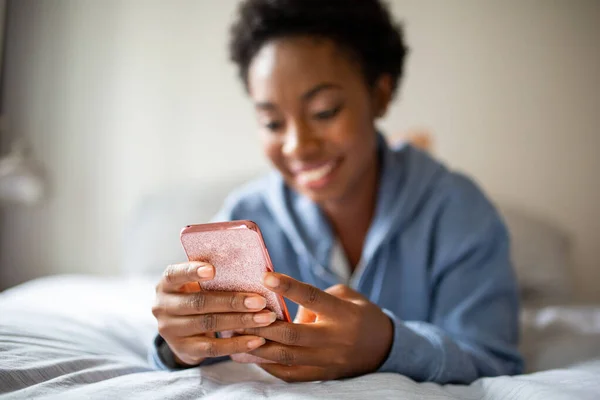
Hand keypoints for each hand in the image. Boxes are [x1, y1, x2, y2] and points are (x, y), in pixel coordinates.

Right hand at [152, 262, 275, 365]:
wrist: (180, 330)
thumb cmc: (196, 295)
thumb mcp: (194, 284)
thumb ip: (211, 275)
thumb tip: (249, 267)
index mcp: (167, 284)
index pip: (175, 274)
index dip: (192, 271)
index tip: (213, 270)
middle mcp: (163, 306)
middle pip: (200, 302)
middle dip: (233, 301)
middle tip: (260, 301)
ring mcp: (171, 330)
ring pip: (209, 324)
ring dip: (241, 321)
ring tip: (265, 318)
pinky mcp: (183, 349)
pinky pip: (213, 349)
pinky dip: (237, 344)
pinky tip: (257, 340)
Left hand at [235, 273, 392, 381]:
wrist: (383, 348)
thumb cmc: (359, 313)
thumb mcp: (345, 296)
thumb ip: (315, 298)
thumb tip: (283, 303)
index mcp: (343, 314)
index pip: (313, 298)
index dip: (289, 288)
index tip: (266, 277)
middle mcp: (335, 339)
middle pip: (293, 333)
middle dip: (262, 324)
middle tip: (237, 314)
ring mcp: (328, 361)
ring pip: (287, 356)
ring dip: (258, 347)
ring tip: (234, 336)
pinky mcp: (322, 376)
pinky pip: (290, 374)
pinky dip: (268, 365)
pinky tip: (250, 354)